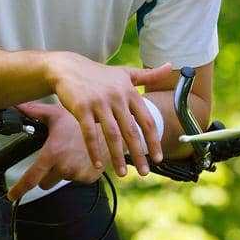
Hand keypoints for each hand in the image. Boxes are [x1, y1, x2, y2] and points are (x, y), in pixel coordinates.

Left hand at [6, 102, 98, 199]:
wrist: (111, 129)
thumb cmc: (82, 121)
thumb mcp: (56, 113)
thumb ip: (34, 111)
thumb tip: (18, 106)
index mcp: (53, 153)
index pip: (31, 178)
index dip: (19, 189)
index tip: (12, 196)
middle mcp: (64, 166)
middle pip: (44, 183)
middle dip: (44, 175)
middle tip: (51, 160)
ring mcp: (77, 174)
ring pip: (60, 180)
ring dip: (61, 172)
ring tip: (69, 154)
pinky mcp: (89, 178)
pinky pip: (75, 179)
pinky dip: (76, 172)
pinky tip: (80, 157)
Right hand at [45, 53, 178, 176]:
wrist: (68, 68)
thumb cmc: (99, 74)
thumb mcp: (125, 73)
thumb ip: (149, 75)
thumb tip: (171, 66)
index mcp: (129, 92)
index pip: (146, 120)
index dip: (153, 141)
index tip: (158, 158)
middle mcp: (116, 97)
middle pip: (131, 131)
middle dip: (139, 154)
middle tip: (145, 172)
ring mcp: (99, 103)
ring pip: (112, 135)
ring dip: (117, 156)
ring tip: (122, 173)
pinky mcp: (81, 108)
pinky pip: (89, 133)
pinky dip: (94, 150)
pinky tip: (98, 165)